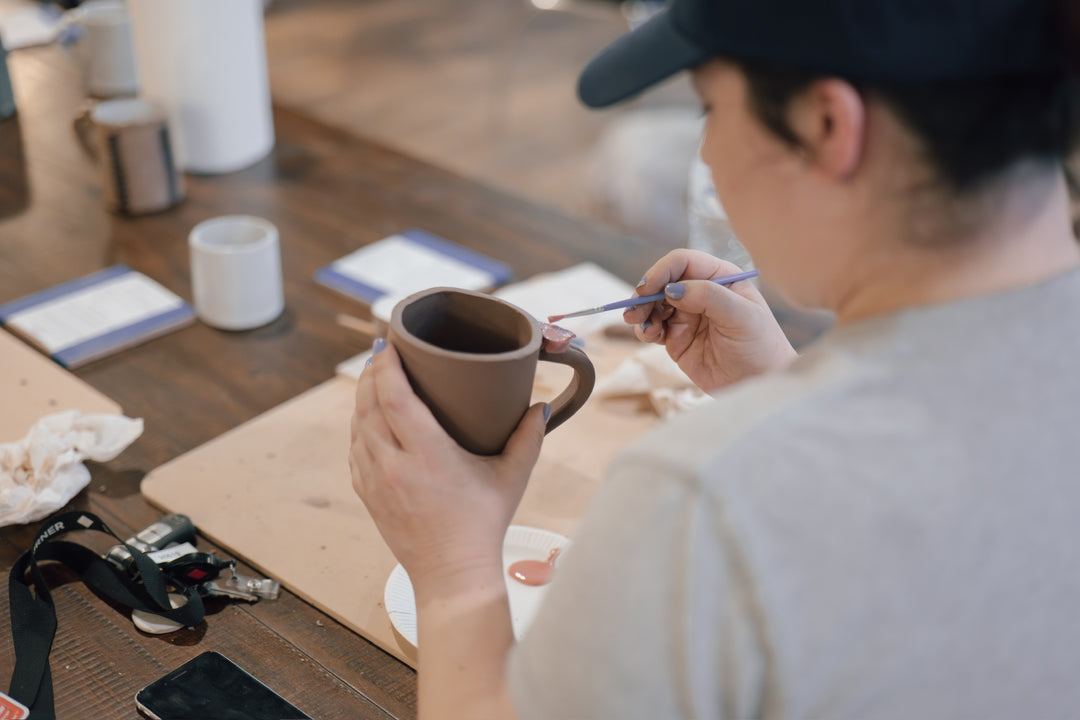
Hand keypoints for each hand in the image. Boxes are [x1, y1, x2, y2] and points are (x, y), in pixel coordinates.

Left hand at [350, 340, 547, 593]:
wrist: (453, 576)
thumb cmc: (483, 526)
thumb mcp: (512, 478)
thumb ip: (528, 437)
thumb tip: (538, 405)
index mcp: (427, 455)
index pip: (394, 397)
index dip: (387, 366)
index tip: (389, 344)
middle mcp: (394, 465)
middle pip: (369, 405)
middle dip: (373, 374)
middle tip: (384, 351)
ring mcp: (376, 482)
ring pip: (357, 427)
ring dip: (364, 399)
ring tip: (376, 378)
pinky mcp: (368, 495)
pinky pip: (356, 451)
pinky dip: (360, 428)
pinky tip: (370, 418)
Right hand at [623, 250, 796, 391]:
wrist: (760, 384)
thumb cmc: (760, 347)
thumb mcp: (741, 317)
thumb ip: (708, 297)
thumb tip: (672, 288)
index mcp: (720, 277)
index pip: (683, 262)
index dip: (662, 271)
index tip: (647, 288)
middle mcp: (701, 292)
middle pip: (663, 281)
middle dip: (646, 293)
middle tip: (635, 310)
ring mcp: (688, 315)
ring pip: (654, 304)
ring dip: (642, 311)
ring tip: (640, 325)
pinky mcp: (677, 338)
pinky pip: (653, 327)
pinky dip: (645, 329)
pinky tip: (648, 335)